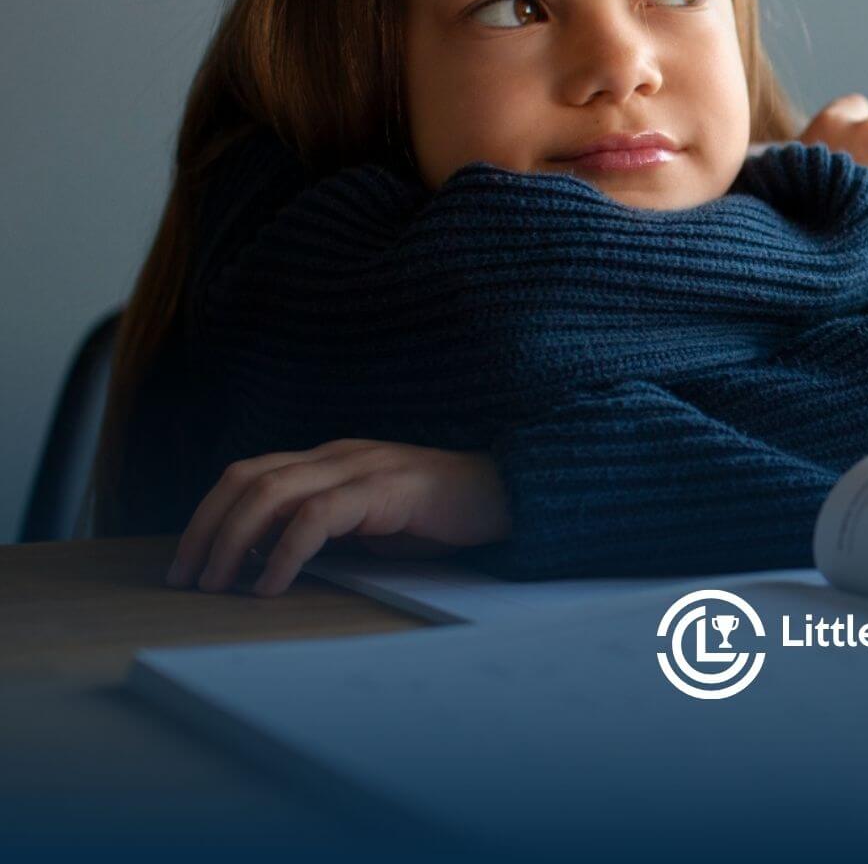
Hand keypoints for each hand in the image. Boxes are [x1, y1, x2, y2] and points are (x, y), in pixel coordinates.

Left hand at [166, 439, 512, 596]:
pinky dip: (285, 551)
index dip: (208, 515)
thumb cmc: (441, 517)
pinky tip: (271, 584)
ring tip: (217, 584)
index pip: (248, 474)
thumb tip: (264, 566)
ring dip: (233, 540)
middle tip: (186, 578)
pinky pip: (319, 516)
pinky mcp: (386, 490)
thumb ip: (325, 532)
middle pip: (247, 478)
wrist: (509, 495)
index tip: (187, 563)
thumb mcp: (370, 526)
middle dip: (206, 528)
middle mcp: (337, 455)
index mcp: (330, 460)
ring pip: (272, 492)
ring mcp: (362, 467)